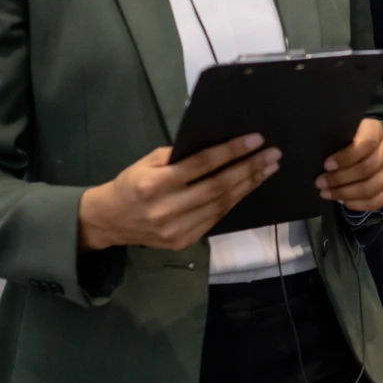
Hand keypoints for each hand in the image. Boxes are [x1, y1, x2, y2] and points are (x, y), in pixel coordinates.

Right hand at [78, 135, 280, 251]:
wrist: (109, 221)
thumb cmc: (131, 184)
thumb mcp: (146, 162)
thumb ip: (178, 155)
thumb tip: (217, 145)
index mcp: (154, 185)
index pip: (201, 165)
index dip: (230, 152)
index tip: (256, 140)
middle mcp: (166, 209)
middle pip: (217, 187)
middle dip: (249, 168)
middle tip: (273, 155)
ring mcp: (176, 229)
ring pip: (221, 205)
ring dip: (249, 185)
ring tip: (268, 168)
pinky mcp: (184, 242)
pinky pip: (216, 219)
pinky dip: (235, 201)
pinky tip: (249, 187)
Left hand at [316, 119, 382, 212]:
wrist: (370, 148)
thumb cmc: (349, 141)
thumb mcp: (342, 135)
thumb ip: (336, 143)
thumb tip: (322, 164)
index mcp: (376, 129)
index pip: (367, 143)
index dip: (346, 157)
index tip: (326, 165)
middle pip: (367, 168)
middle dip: (340, 179)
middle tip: (320, 183)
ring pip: (372, 187)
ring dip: (346, 194)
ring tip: (328, 194)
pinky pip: (378, 200)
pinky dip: (358, 204)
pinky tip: (344, 201)